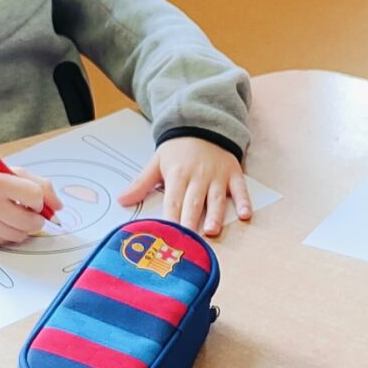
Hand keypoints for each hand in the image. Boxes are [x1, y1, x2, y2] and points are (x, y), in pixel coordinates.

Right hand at [0, 165, 61, 244]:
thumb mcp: (12, 173)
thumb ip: (40, 185)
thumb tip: (59, 208)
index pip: (35, 197)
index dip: (39, 200)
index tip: (32, 199)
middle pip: (32, 222)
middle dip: (36, 218)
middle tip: (27, 210)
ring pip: (21, 235)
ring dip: (22, 227)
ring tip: (10, 214)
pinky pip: (7, 241)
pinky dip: (8, 233)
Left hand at [120, 138, 251, 237]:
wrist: (202, 124)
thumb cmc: (178, 149)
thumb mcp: (157, 162)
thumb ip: (141, 183)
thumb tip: (122, 200)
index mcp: (177, 175)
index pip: (173, 200)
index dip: (170, 218)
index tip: (167, 235)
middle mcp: (198, 176)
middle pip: (193, 203)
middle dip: (190, 223)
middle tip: (188, 242)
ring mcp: (217, 176)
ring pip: (216, 198)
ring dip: (215, 215)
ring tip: (212, 231)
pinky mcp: (233, 174)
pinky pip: (240, 189)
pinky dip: (244, 201)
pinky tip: (245, 215)